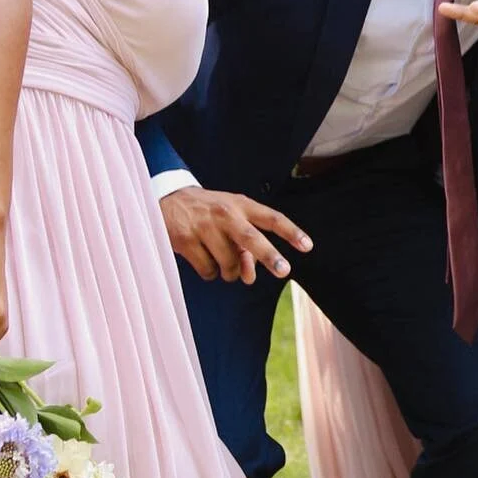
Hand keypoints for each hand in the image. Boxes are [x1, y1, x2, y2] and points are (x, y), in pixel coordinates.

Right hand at [160, 187, 309, 283]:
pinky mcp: (186, 241)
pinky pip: (208, 271)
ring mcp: (204, 227)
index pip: (272, 218)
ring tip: (223, 260)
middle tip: (284, 271)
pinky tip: (204, 259)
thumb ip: (246, 247)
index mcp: (241, 205)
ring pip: (229, 263)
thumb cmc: (210, 212)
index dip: (291, 232)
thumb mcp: (231, 219)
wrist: (169, 199)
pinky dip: (210, 272)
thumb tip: (250, 277)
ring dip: (231, 271)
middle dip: (269, 256)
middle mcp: (225, 214)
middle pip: (251, 238)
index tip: (307, 246)